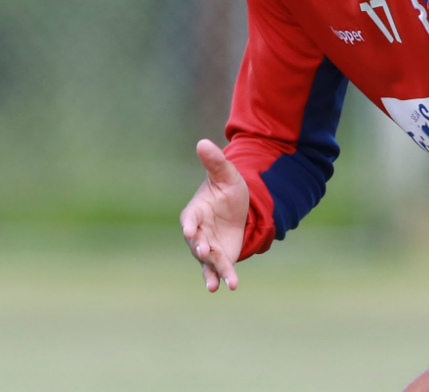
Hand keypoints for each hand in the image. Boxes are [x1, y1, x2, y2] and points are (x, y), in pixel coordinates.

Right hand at [179, 139, 249, 291]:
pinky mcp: (218, 258)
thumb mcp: (227, 175)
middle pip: (197, 242)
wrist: (239, 208)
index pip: (189, 219)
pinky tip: (226, 287)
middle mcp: (197, 232)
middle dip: (201, 247)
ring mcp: (207, 247)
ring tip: (215, 285)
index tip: (190, 230)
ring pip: (206, 261)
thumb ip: (215, 162)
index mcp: (195, 211)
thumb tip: (203, 142)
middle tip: (206, 252)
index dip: (190, 225)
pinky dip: (220, 278)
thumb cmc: (227, 190)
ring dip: (211, 271)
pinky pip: (217, 270)